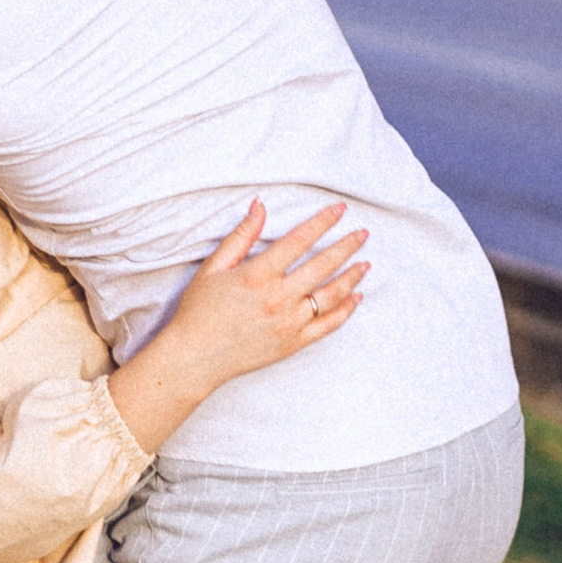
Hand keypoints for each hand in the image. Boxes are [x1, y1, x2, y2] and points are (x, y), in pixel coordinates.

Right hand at [164, 199, 366, 382]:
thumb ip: (241, 235)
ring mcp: (289, 322)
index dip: (323, 222)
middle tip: (363, 233)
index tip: (339, 210)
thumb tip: (260, 206)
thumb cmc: (200, 310)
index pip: (300, 240)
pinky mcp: (293, 343)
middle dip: (347, 245)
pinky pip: (328, 325)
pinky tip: (356, 297)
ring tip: (365, 263)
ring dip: (352, 276)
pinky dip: (346, 310)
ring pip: (332, 294)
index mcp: (258, 274)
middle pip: (323, 264)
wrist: (195, 357)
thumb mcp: (214, 266)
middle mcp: (279, 297)